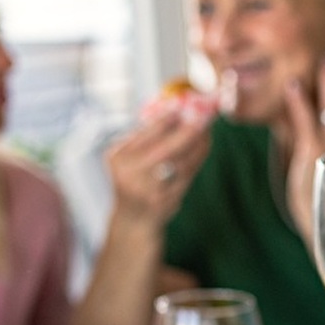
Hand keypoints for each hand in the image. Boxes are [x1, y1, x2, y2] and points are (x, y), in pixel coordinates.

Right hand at [106, 90, 214, 226]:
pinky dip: (198, 157)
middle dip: (188, 130)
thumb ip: (146, 138)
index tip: (180, 104)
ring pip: (181, 162)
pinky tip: (204, 145)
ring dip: (198, 143)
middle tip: (203, 115)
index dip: (165, 118)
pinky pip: (188, 174)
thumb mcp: (127, 158)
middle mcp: (130, 175)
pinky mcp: (166, 200)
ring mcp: (149, 190)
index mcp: (117, 158)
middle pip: (166, 148)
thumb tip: (174, 109)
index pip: (144, 134)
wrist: (133, 220)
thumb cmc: (133, 179)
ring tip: (207, 129)